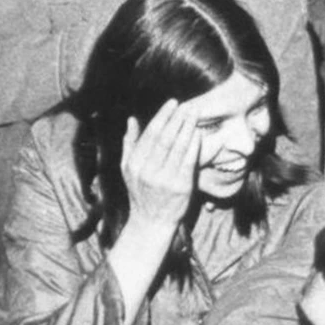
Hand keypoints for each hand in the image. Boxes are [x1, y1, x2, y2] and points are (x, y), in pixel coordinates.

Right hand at [120, 100, 200, 231]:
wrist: (151, 221)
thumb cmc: (140, 191)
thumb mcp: (127, 169)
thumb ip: (129, 143)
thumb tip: (131, 120)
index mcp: (135, 164)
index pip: (151, 134)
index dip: (163, 116)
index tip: (172, 103)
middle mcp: (148, 171)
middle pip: (166, 138)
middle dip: (177, 118)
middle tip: (187, 104)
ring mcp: (165, 179)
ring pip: (178, 147)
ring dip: (187, 127)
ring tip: (194, 113)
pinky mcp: (181, 187)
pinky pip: (189, 161)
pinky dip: (194, 145)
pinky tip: (198, 133)